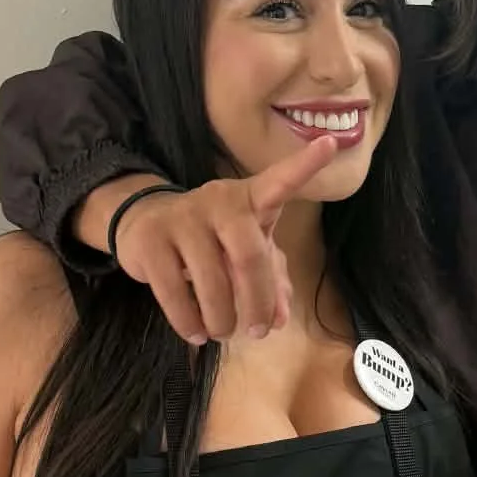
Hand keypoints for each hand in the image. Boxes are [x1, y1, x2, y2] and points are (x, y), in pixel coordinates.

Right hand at [108, 136, 338, 344]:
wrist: (146, 224)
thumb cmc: (211, 240)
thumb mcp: (245, 253)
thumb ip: (271, 281)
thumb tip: (281, 318)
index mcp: (250, 199)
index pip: (279, 182)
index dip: (304, 166)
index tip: (330, 143)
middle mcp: (218, 201)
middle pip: (249, 256)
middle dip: (257, 302)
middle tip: (257, 331)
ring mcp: (183, 218)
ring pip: (212, 282)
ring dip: (222, 319)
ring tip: (222, 331)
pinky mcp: (150, 241)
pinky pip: (174, 293)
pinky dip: (189, 322)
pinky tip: (196, 333)